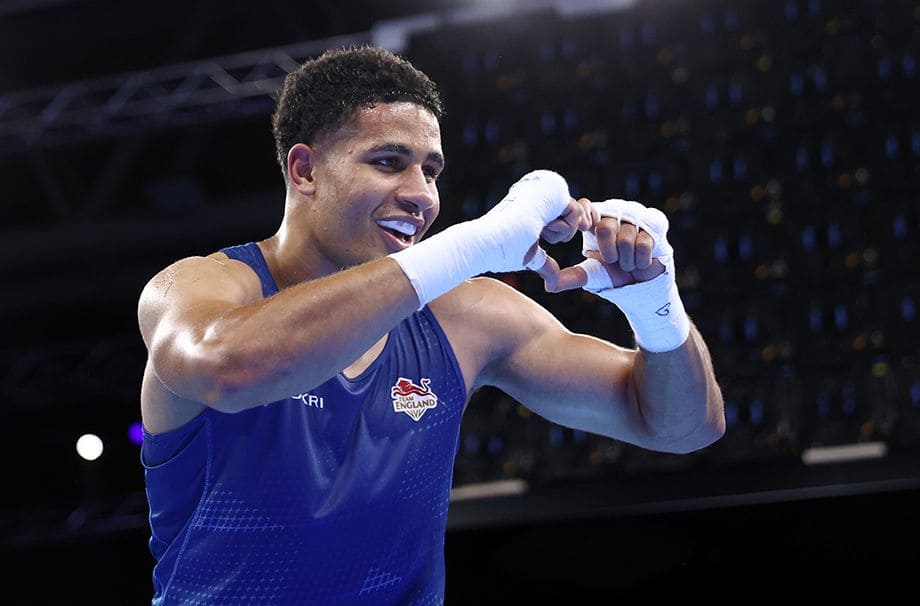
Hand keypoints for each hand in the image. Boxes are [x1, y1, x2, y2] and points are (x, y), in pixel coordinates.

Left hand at [531, 199, 667, 292]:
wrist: (643, 284)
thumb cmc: (614, 274)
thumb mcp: (592, 275)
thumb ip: (571, 277)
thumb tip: (549, 285)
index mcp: (596, 221)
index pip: (586, 206)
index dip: (584, 216)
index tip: (584, 230)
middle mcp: (615, 213)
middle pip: (605, 227)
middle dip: (610, 253)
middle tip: (614, 261)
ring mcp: (636, 216)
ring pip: (626, 238)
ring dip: (626, 260)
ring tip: (629, 262)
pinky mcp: (655, 224)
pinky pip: (643, 244)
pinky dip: (640, 260)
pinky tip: (641, 261)